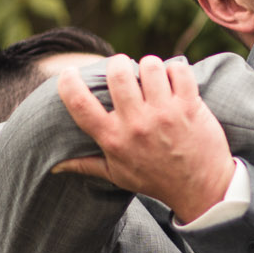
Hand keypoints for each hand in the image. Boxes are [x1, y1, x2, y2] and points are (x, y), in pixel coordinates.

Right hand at [54, 56, 235, 223]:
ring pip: (150, 66)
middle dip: (117, 64)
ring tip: (151, 75)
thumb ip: (86, 164)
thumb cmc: (156, 180)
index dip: (67, 82)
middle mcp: (136, 124)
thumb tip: (54, 165)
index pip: (79, 104)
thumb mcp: (117, 175)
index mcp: (113, 139)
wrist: (200, 188)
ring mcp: (164, 114)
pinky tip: (174, 80)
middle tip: (123, 69)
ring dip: (149, 66)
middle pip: (117, 75)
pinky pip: (179, 71)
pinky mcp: (190, 106)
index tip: (68, 73)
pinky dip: (176, 70)